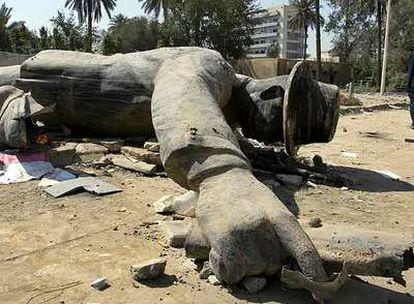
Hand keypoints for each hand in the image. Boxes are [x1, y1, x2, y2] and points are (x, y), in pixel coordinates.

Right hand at [197, 168, 326, 283]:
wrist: (222, 178)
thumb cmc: (250, 198)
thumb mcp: (274, 210)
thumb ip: (278, 243)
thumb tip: (262, 282)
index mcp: (282, 220)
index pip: (305, 253)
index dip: (314, 277)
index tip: (321, 298)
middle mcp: (266, 232)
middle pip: (275, 269)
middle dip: (266, 263)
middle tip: (252, 236)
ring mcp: (244, 240)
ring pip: (252, 276)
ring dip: (244, 266)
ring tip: (236, 238)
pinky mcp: (223, 247)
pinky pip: (231, 277)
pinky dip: (226, 269)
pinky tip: (222, 247)